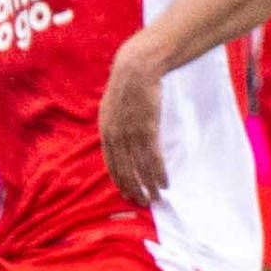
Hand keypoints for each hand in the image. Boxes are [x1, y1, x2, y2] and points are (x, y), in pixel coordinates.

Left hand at [101, 33, 171, 203]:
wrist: (137, 67)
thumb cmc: (128, 84)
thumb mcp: (112, 106)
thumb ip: (114, 124)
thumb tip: (120, 139)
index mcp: (105, 131)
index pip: (111, 164)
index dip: (120, 181)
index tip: (127, 193)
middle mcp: (115, 136)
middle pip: (124, 171)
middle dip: (133, 189)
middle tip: (142, 202)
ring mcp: (131, 134)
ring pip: (139, 169)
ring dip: (148, 186)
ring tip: (155, 198)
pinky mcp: (147, 129)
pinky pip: (153, 159)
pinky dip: (159, 174)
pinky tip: (165, 183)